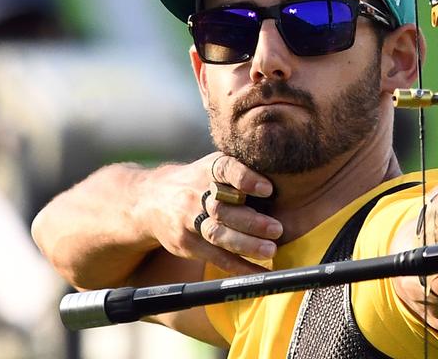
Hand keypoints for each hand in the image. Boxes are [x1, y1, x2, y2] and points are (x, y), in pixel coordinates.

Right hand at [138, 153, 282, 274]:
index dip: (246, 178)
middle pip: (222, 209)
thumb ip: (241, 169)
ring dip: (246, 245)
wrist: (151, 200)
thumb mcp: (213, 166)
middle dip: (251, 221)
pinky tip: (258, 271)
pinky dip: (238, 266)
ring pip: (217, 234)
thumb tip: (286, 173)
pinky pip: (214, 257)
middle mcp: (195, 194)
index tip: (268, 189)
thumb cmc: (198, 181)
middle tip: (277, 229)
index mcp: (207, 169)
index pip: (225, 169)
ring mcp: (187, 221)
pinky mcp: (186, 244)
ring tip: (270, 251)